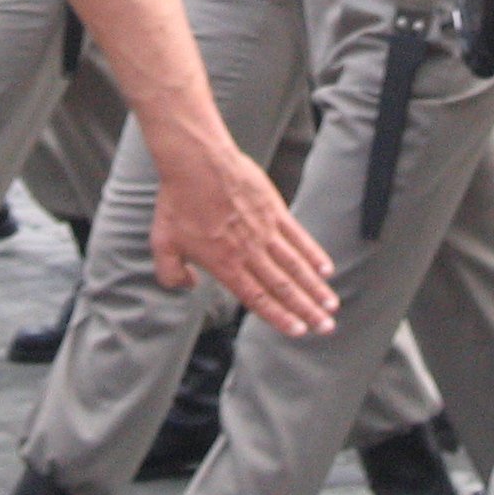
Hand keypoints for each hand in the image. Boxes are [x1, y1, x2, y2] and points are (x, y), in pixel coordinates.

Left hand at [151, 137, 337, 339]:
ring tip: (331, 304)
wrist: (196, 162)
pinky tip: (326, 267)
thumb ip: (171, 273)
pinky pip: (298, 236)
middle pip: (284, 287)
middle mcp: (249, 252)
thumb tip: (187, 284)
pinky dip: (313, 254)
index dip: (279, 317)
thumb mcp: (162, 244)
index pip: (257, 298)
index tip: (298, 332)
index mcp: (225, 264)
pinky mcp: (273, 209)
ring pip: (296, 265)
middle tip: (326, 327)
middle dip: (307, 311)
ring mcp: (265, 231)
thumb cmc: (178, 202)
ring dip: (315, 287)